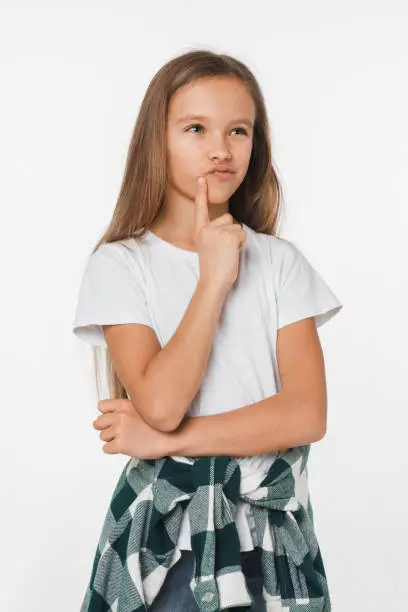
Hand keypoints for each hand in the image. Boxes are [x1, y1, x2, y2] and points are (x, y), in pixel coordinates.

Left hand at [92, 398, 171, 458]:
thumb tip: (112, 416)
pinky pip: (106, 448)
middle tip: (117, 433)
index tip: (111, 419)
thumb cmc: (160, 425)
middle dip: (106, 428)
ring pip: (102, 436)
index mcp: (125, 404)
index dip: (105, 414)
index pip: (102, 406)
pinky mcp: (120, 444)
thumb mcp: (142, 408)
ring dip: (111, 439)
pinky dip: (114, 450)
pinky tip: (126, 447)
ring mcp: (120, 430)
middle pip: (98, 423)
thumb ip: (126, 409)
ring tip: (126, 439)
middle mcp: (120, 415)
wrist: (171, 437)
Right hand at [194, 176, 245, 291]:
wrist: (213, 281)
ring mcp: (217, 231)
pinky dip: (241, 245)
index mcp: (200, 231)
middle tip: (223, 250)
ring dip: (237, 240)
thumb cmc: (214, 268)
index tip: (201, 179)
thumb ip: (215, 234)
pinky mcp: (228, 236)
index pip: (200, 209)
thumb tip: (230, 225)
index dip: (201, 193)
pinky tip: (232, 254)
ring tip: (227, 253)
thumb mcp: (209, 247)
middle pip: (228, 218)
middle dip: (231, 232)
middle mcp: (206, 228)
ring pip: (237, 227)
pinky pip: (242, 234)